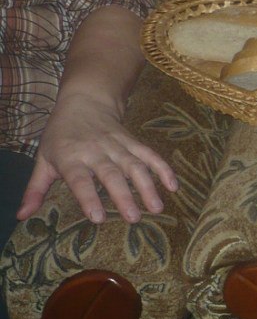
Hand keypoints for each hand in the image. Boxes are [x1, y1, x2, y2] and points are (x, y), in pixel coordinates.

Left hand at [16, 91, 177, 224]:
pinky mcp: (133, 141)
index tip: (98, 218)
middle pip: (112, 174)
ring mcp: (118, 145)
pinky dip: (163, 168)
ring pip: (135, 166)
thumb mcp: (43, 159)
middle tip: (134, 218)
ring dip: (148, 186)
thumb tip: (22, 216)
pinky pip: (150, 155)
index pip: (80, 179)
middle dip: (124, 196)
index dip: (89, 198)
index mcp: (71, 157)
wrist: (85, 100)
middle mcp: (96, 151)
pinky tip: (173, 186)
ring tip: (157, 208)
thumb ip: (35, 189)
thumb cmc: (60, 134)